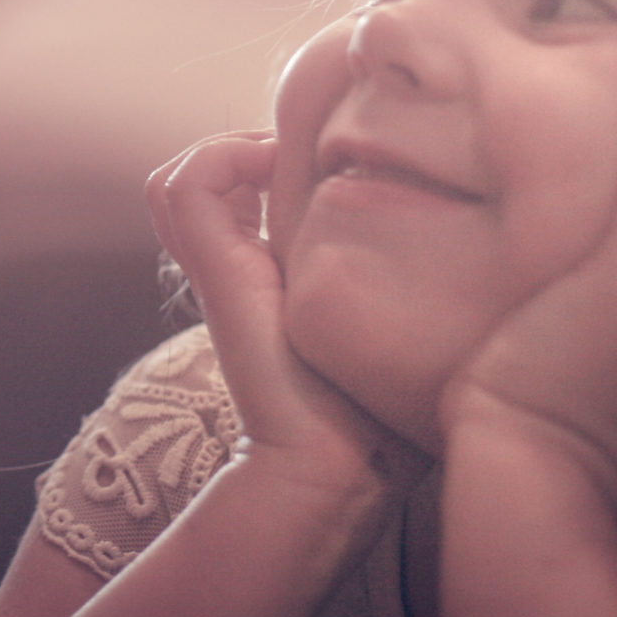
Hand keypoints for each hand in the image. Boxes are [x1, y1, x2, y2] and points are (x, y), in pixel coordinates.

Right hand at [150, 132, 415, 498]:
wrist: (343, 467)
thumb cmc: (386, 409)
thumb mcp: (395, 324)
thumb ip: (396, 284)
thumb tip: (436, 227)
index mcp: (266, 279)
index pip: (235, 194)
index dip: (277, 163)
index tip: (341, 168)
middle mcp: (233, 269)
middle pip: (202, 181)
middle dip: (256, 149)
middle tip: (316, 160)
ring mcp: (218, 269)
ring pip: (181, 179)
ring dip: (234, 149)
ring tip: (291, 165)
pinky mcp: (217, 272)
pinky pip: (186, 186)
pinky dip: (223, 157)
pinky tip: (280, 173)